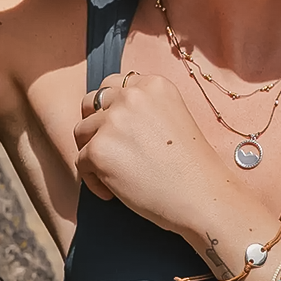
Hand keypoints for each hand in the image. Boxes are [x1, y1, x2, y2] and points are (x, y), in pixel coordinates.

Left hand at [73, 72, 234, 235]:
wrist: (200, 195)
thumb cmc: (190, 166)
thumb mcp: (173, 116)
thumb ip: (143, 108)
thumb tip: (110, 116)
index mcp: (154, 84)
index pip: (115, 84)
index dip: (113, 107)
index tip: (119, 129)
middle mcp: (132, 95)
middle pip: (92, 101)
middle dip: (94, 123)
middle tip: (107, 147)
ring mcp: (113, 120)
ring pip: (82, 131)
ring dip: (92, 151)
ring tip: (113, 174)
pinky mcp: (98, 149)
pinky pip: (80, 162)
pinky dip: (93, 180)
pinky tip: (114, 192)